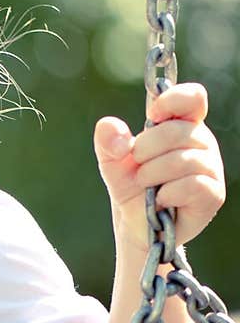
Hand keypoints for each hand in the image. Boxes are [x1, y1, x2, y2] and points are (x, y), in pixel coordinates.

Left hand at [93, 82, 225, 253]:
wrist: (137, 225)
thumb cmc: (132, 188)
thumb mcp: (112, 161)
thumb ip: (108, 141)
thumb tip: (112, 129)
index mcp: (182, 125)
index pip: (193, 97)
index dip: (172, 100)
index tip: (152, 116)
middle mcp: (202, 143)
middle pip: (179, 131)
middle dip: (146, 150)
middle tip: (138, 168)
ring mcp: (211, 168)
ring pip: (183, 160)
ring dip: (153, 175)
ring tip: (147, 187)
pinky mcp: (213, 194)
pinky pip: (191, 185)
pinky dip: (166, 194)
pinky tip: (161, 201)